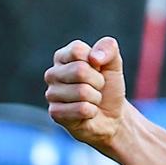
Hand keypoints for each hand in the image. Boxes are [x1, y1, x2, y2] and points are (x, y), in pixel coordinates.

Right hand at [46, 36, 129, 150]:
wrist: (111, 116)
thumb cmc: (108, 87)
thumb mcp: (114, 63)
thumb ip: (108, 48)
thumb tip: (94, 58)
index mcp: (62, 56)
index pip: (77, 51)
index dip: (96, 62)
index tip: (98, 70)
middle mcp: (52, 74)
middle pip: (79, 70)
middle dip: (98, 81)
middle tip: (97, 88)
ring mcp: (51, 94)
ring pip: (82, 91)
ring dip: (95, 97)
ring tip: (92, 100)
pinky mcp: (55, 113)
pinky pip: (81, 109)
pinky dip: (92, 111)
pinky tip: (88, 113)